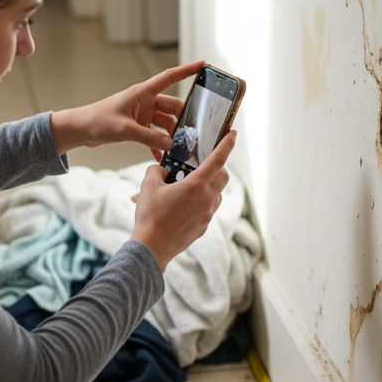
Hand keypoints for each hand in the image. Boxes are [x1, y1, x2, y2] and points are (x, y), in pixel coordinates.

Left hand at [50, 61, 202, 157]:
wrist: (80, 129)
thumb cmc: (97, 121)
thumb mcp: (125, 130)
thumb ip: (149, 138)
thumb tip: (170, 144)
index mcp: (143, 93)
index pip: (170, 77)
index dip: (187, 70)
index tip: (203, 64)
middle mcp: (145, 101)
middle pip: (172, 106)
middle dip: (183, 119)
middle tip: (194, 133)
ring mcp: (142, 114)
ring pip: (165, 123)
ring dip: (171, 135)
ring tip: (179, 148)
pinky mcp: (137, 126)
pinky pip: (154, 135)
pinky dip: (158, 144)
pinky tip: (163, 157)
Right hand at [130, 129, 236, 270]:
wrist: (152, 247)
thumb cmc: (150, 216)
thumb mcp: (148, 186)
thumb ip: (156, 171)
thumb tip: (161, 170)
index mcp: (196, 185)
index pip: (218, 159)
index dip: (227, 144)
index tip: (233, 134)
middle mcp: (207, 199)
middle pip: (223, 177)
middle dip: (219, 167)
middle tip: (205, 164)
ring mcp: (207, 215)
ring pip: (217, 194)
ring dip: (210, 186)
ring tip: (190, 187)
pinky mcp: (204, 227)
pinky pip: (208, 209)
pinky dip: (202, 203)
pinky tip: (185, 206)